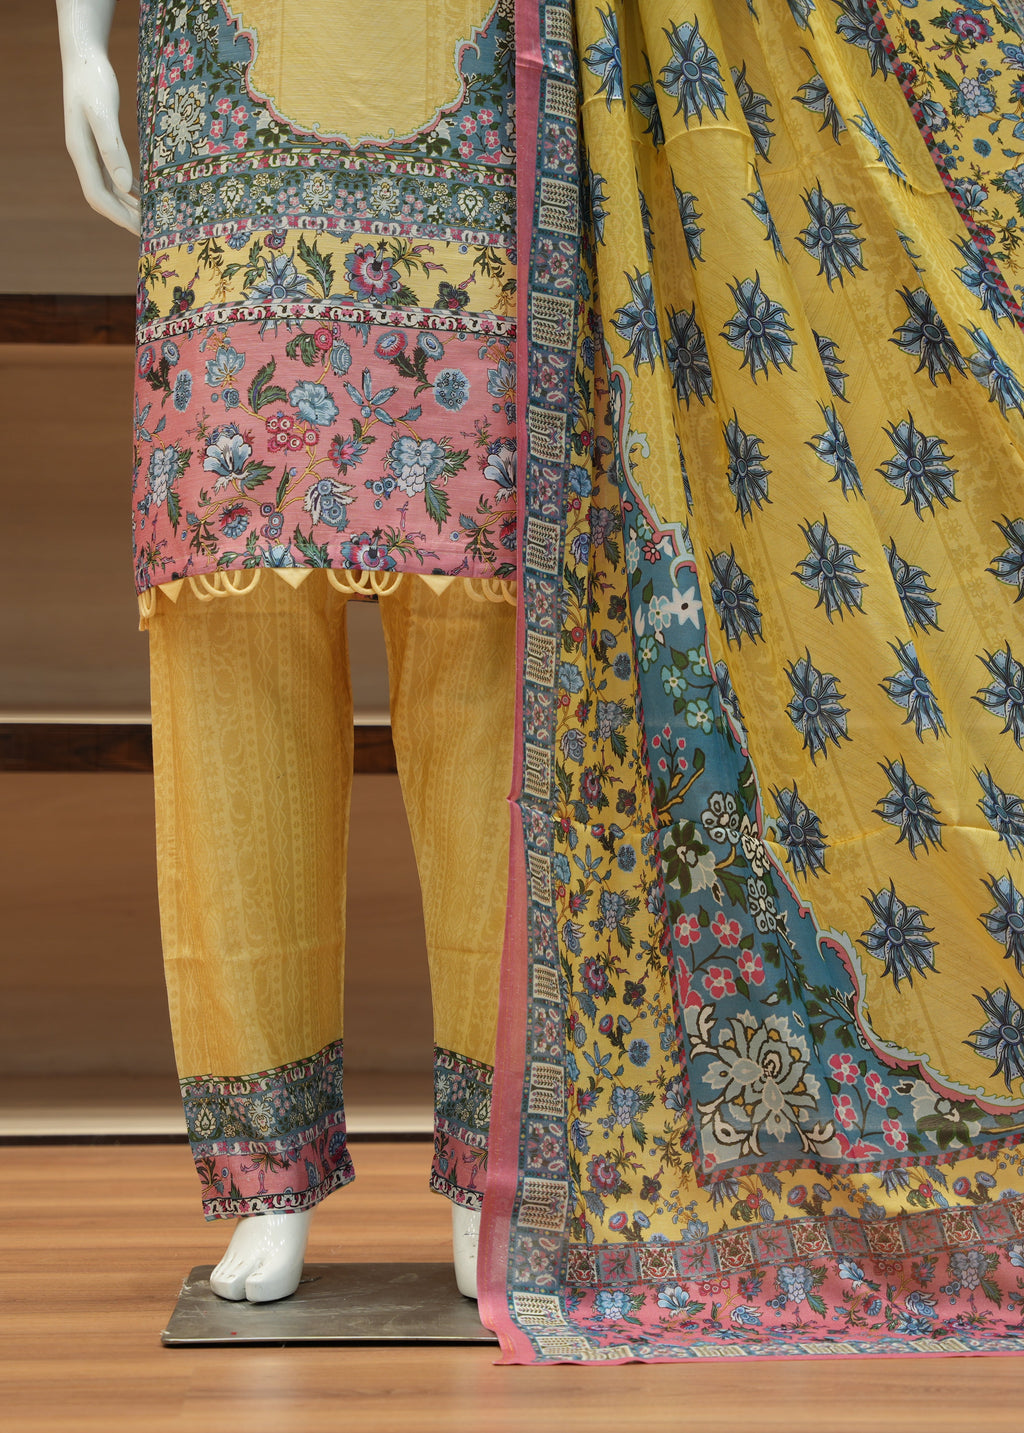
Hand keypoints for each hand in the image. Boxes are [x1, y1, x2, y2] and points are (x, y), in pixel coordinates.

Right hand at [57, 0, 139, 233]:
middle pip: (103, 197)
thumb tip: (124, 185)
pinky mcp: (100, 143)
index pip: (97, 195)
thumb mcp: (104, 112)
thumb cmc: (93, 80)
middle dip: (125, 217)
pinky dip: (129, 187)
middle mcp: (84, 156)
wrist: (84, 57)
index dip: (118, 216)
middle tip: (152, 232)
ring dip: (128, 205)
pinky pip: (113, 174)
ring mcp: (90, 150)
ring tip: (152, 218)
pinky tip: (144, 192)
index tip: (140, 231)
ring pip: (109, 188)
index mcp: (81, 152)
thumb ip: (112, 147)